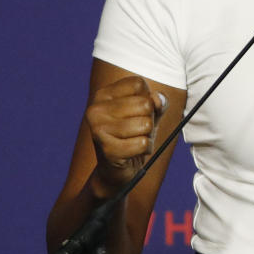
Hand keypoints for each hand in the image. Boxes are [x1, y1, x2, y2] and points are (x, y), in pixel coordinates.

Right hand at [84, 75, 167, 197]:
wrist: (116, 170)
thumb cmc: (133, 134)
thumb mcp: (149, 113)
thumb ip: (157, 102)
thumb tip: (157, 100)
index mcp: (104, 94)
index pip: (139, 84)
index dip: (147, 98)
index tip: (137, 112)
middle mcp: (96, 109)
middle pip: (145, 104)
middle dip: (149, 119)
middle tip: (136, 130)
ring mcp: (98, 129)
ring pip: (145, 124)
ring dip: (147, 136)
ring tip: (134, 141)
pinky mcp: (106, 149)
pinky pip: (142, 143)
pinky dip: (144, 149)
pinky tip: (132, 152)